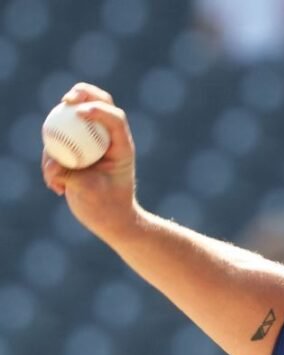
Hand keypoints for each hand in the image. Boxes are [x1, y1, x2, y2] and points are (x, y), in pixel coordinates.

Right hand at [41, 82, 138, 240]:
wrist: (109, 220)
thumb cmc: (107, 207)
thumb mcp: (91, 193)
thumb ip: (72, 176)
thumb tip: (53, 165)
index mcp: (120, 146)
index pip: (115, 118)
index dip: (98, 110)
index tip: (79, 112)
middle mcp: (107, 140)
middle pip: (97, 102)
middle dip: (82, 93)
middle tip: (66, 101)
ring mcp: (90, 142)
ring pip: (69, 123)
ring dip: (54, 143)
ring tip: (58, 179)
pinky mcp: (74, 150)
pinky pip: (55, 145)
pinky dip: (50, 163)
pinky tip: (58, 188)